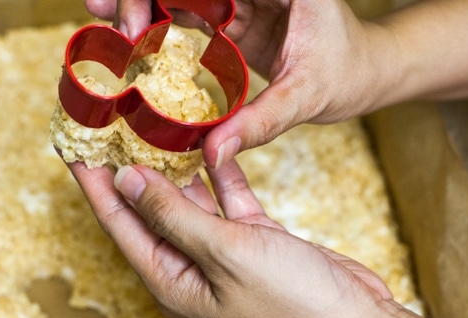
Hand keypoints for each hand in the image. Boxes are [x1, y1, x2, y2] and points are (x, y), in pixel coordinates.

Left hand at [68, 158, 392, 317]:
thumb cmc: (290, 302)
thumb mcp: (224, 254)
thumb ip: (173, 215)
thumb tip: (126, 180)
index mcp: (170, 280)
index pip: (118, 224)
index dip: (95, 185)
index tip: (75, 149)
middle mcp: (190, 267)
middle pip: (148, 210)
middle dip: (129, 170)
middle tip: (113, 128)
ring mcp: (223, 253)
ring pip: (188, 201)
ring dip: (174, 168)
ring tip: (155, 126)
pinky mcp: (253, 239)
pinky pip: (226, 200)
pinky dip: (220, 175)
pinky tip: (212, 145)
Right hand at [83, 0, 391, 166]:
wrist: (363, 73)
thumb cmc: (347, 74)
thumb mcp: (307, 96)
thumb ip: (261, 121)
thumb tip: (211, 153)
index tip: (138, 19)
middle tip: (104, 13)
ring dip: (139, 4)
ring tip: (104, 21)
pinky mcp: (230, 18)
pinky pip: (184, 16)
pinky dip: (155, 28)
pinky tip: (131, 43)